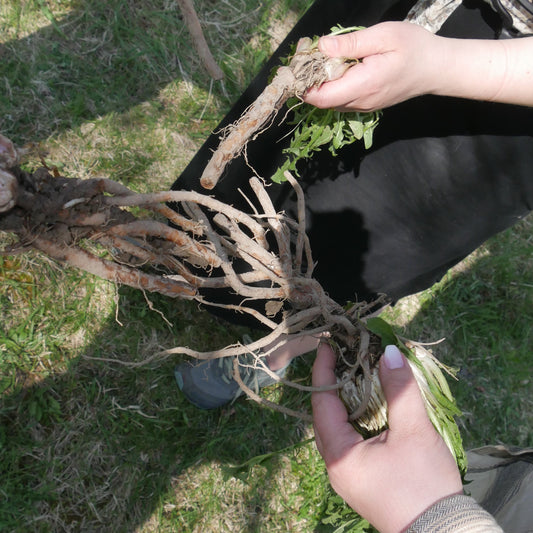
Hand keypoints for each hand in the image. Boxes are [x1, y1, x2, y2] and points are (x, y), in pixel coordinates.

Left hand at [304, 21, 441, 111]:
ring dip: (319, 83)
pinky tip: (334, 67)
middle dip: (308, 81)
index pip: (321, 96)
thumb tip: (321, 47)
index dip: (304, 83)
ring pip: (329, 102)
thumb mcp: (384, 36)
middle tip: (306, 54)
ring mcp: (362, 106)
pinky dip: (331, 86)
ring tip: (318, 58)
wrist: (437, 69)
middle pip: (321, 101)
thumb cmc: (414, 48)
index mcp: (362, 86)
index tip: (299, 62)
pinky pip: (340, 100)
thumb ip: (351, 43)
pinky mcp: (365, 104)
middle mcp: (360, 102)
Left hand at [312, 343, 461, 532]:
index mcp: (339, 454)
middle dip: (331, 385)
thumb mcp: (413, 432)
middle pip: (324, 416)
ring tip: (355, 377)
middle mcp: (335, 466)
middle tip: (342, 358)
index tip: (328, 345)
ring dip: (344, 403)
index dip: (324, 371)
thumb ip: (399, 390)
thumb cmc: (424, 484)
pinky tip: (369, 408)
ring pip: (336, 430)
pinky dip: (354, 420)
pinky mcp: (360, 481)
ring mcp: (346, 477)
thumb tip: (388, 352)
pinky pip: (348, 442)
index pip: (322, 403)